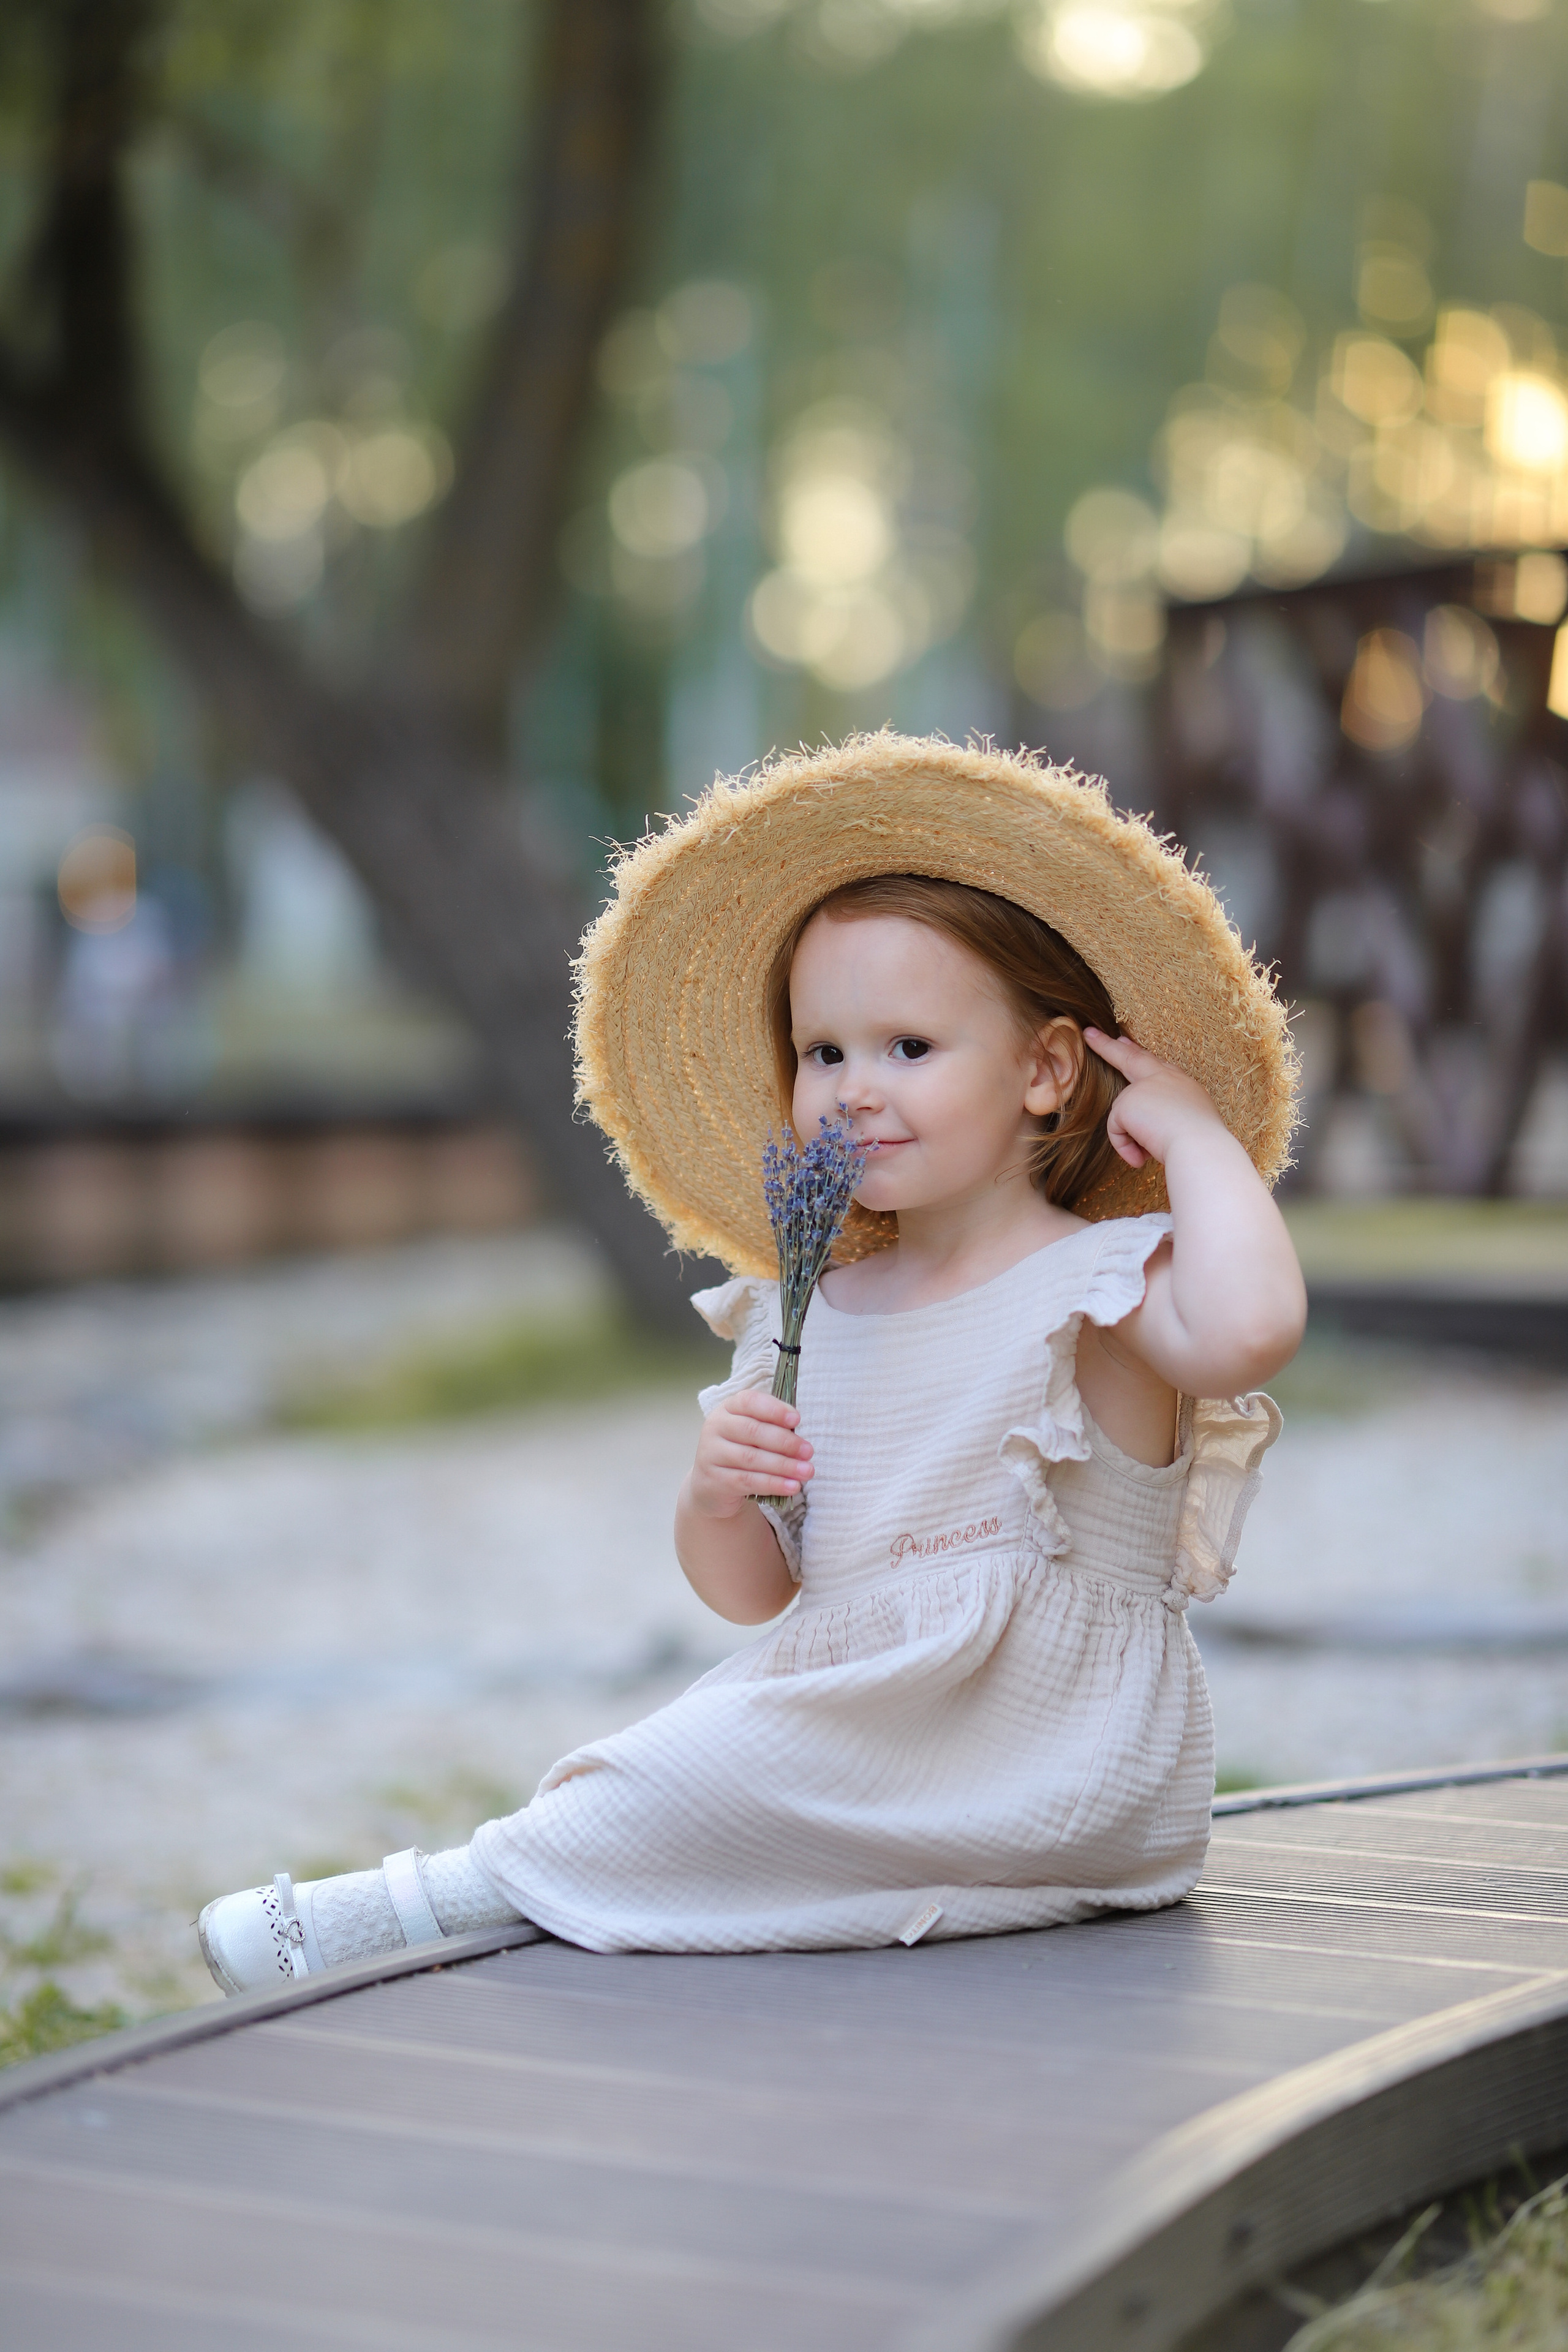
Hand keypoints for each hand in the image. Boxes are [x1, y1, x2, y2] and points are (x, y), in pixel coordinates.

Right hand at [689, 1389, 812, 1518]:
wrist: (713, 1485)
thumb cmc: (742, 1451)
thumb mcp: (753, 1434)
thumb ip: (772, 1427)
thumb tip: (801, 1439)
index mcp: (727, 1409)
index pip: (749, 1402)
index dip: (774, 1409)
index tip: (797, 1419)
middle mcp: (715, 1428)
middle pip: (752, 1431)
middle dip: (785, 1442)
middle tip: (808, 1451)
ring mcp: (711, 1454)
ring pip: (751, 1458)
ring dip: (783, 1465)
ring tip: (806, 1471)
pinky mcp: (714, 1480)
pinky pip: (748, 1481)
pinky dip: (773, 1484)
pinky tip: (792, 1486)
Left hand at [1084, 1028, 1227, 1169]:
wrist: (1200, 1146)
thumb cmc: (1199, 1146)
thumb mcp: (1186, 1125)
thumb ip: (1164, 1118)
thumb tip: (1145, 1128)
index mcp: (1182, 1085)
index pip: (1159, 1065)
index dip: (1143, 1056)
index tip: (1126, 1042)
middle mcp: (1165, 1078)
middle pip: (1133, 1058)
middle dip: (1110, 1046)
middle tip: (1092, 1034)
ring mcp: (1144, 1086)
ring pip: (1123, 1114)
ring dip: (1131, 1138)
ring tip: (1149, 1151)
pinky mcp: (1126, 1102)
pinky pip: (1116, 1129)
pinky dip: (1126, 1146)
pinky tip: (1142, 1154)